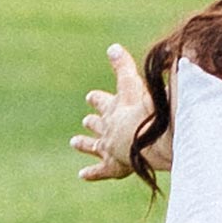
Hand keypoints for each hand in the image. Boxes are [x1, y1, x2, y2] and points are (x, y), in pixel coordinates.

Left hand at [72, 43, 151, 181]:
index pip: (104, 101)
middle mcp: (108, 127)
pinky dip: (92, 172)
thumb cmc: (147, 112)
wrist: (147, 140)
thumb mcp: (135, 85)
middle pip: (96, 123)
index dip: (98, 99)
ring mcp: (109, 148)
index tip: (90, 97)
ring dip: (85, 143)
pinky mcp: (113, 166)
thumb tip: (112, 47)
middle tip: (86, 120)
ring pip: (93, 145)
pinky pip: (99, 170)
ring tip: (74, 142)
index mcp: (115, 108)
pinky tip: (82, 175)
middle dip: (92, 121)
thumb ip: (124, 66)